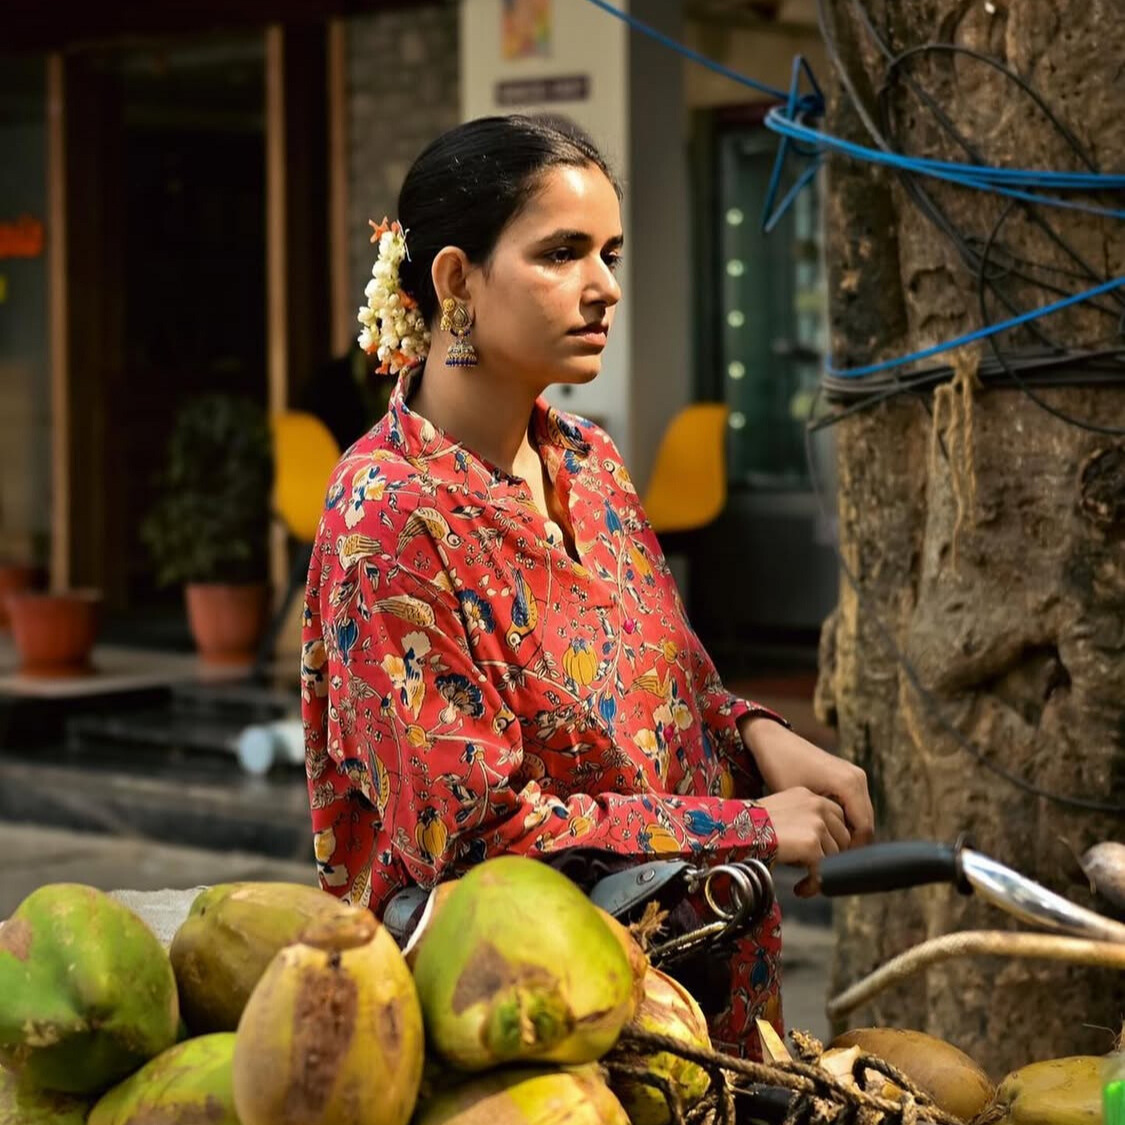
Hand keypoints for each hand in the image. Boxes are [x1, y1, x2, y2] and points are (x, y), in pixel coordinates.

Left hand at [740, 717, 874, 846]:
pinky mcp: (848, 777)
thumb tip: (830, 856)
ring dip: (846, 833)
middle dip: (849, 844)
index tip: (831, 864)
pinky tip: (824, 829)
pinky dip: (842, 820)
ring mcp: (855, 776)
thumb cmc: (781, 768)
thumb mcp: (800, 802)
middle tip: (827, 859)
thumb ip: (820, 827)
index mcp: (850, 784)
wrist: (774, 741)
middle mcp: (858, 779)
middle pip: (865, 825)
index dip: (850, 851)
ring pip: (859, 817)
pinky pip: (852, 807)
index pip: (864, 830)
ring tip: (824, 846)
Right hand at [757, 787, 849, 894]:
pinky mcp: (812, 843)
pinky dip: (814, 884)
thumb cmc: (750, 825)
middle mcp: (817, 805)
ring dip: (821, 871)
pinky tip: (801, 888)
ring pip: (835, 855)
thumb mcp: (782, 811)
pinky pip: (824, 871)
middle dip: (830, 856)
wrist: (735, 831)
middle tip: (814, 870)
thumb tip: (818, 840)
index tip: (822, 854)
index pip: (838, 818)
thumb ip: (804, 819)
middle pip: (842, 837)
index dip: (832, 839)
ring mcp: (817, 823)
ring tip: (804, 880)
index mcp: (809, 796)